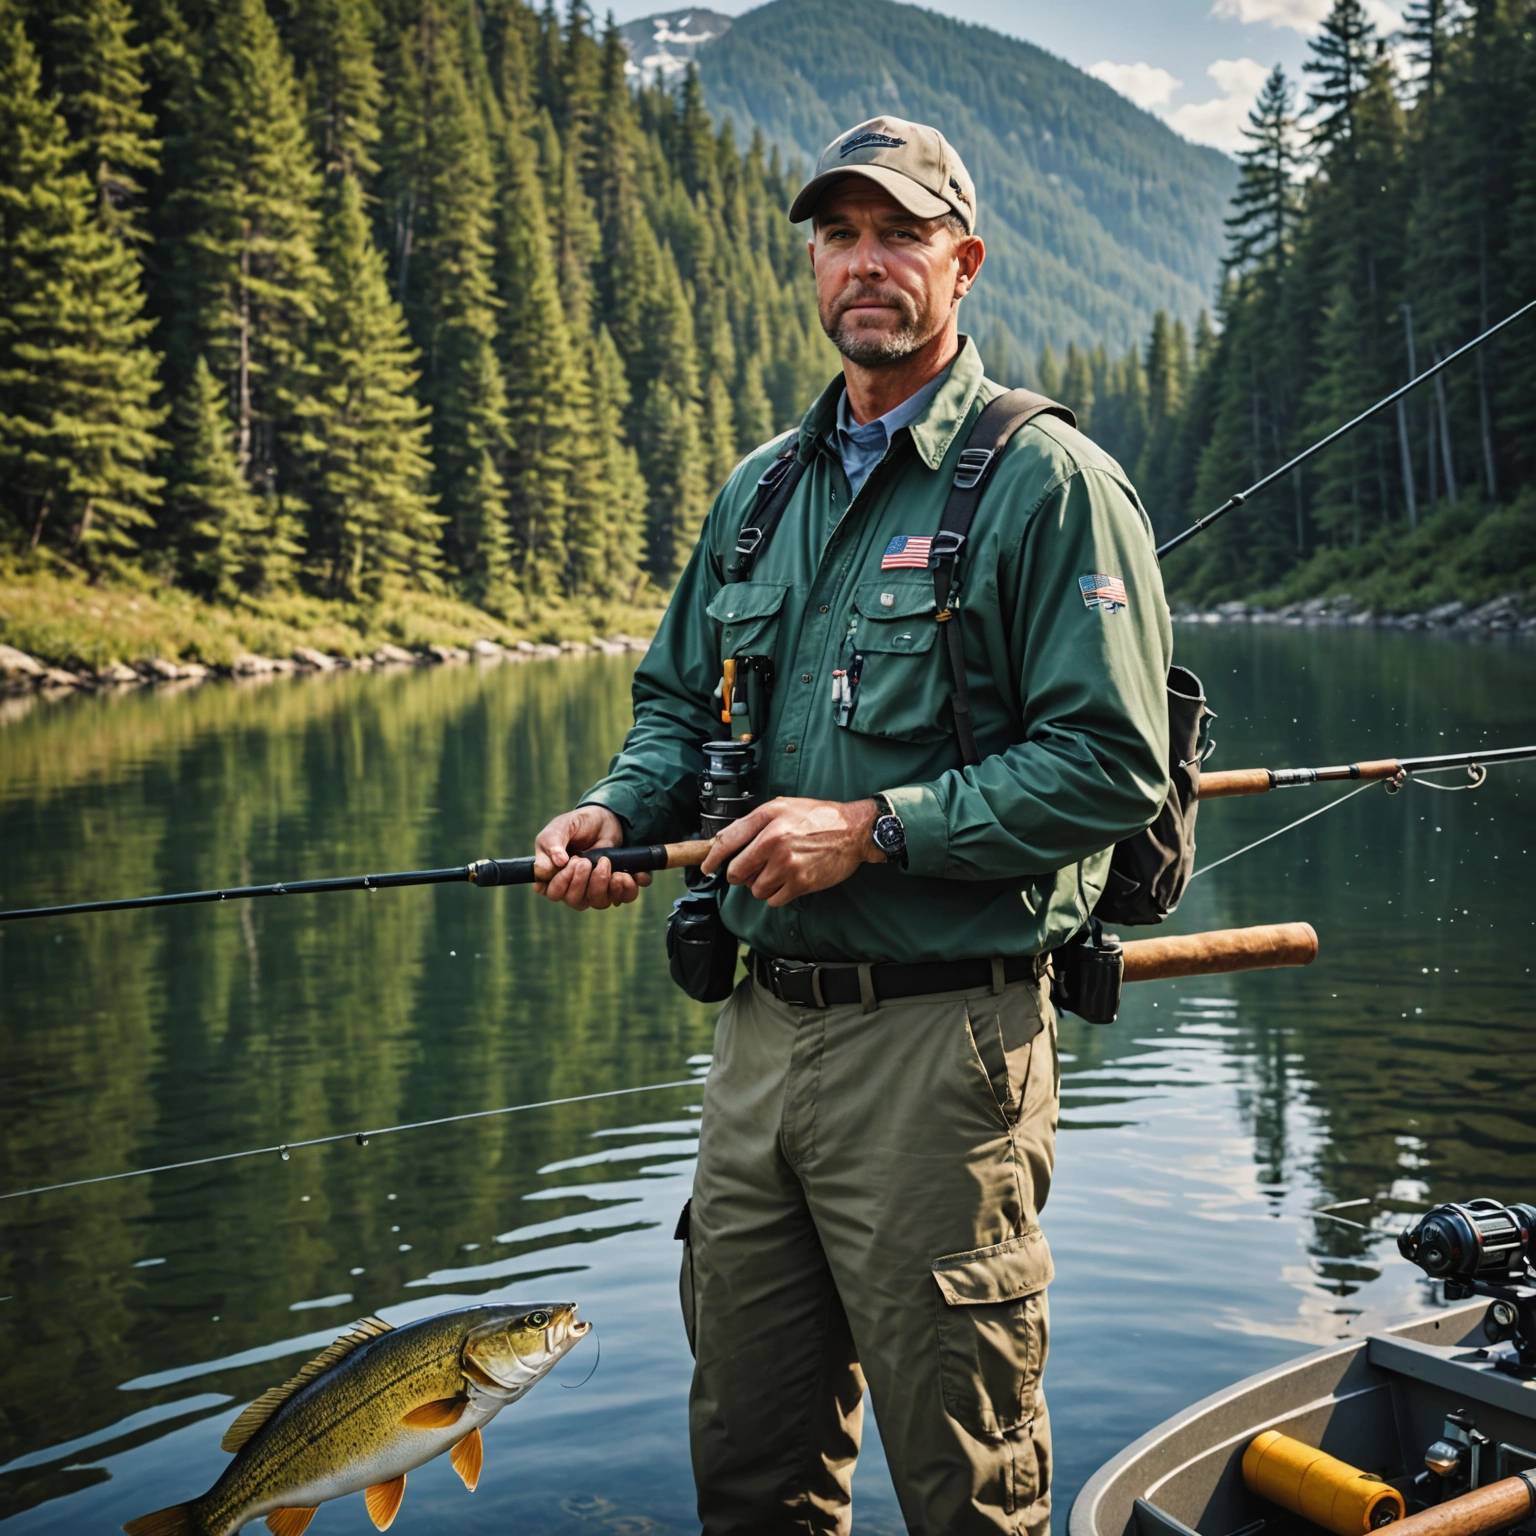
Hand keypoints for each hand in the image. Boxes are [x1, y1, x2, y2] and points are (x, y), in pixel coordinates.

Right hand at [533, 804, 651, 910]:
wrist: (603, 819)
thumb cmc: (576, 825)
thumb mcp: (560, 827)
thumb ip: (552, 842)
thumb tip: (558, 861)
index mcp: (553, 876)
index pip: (553, 893)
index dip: (561, 882)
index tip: (571, 861)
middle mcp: (573, 888)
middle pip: (575, 901)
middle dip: (582, 881)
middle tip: (585, 860)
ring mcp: (594, 890)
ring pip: (599, 902)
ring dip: (603, 883)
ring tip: (605, 861)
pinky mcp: (614, 887)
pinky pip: (623, 897)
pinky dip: (627, 887)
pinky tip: (625, 873)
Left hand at [700, 797, 882, 907]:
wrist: (853, 831)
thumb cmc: (818, 817)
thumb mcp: (781, 806)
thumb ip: (751, 822)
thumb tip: (724, 839)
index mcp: (767, 822)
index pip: (726, 843)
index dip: (711, 859)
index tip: (707, 867)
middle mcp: (774, 844)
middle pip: (736, 872)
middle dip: (739, 874)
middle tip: (751, 868)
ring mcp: (788, 866)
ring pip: (754, 889)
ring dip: (760, 884)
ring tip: (775, 871)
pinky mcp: (801, 884)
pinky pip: (773, 900)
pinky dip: (775, 895)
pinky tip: (786, 881)